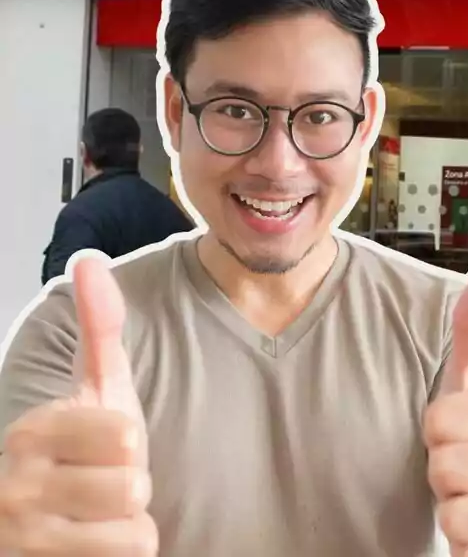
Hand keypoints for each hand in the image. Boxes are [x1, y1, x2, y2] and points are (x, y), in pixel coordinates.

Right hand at [0, 253, 156, 554]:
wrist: (46, 527)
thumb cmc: (83, 451)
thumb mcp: (95, 386)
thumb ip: (99, 327)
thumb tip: (89, 259)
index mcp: (30, 432)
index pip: (125, 437)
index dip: (129, 445)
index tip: (100, 447)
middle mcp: (14, 488)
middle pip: (133, 486)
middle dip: (133, 488)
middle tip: (102, 486)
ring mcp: (24, 539)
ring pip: (133, 531)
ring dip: (131, 525)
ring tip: (98, 516)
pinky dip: (124, 555)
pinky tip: (93, 547)